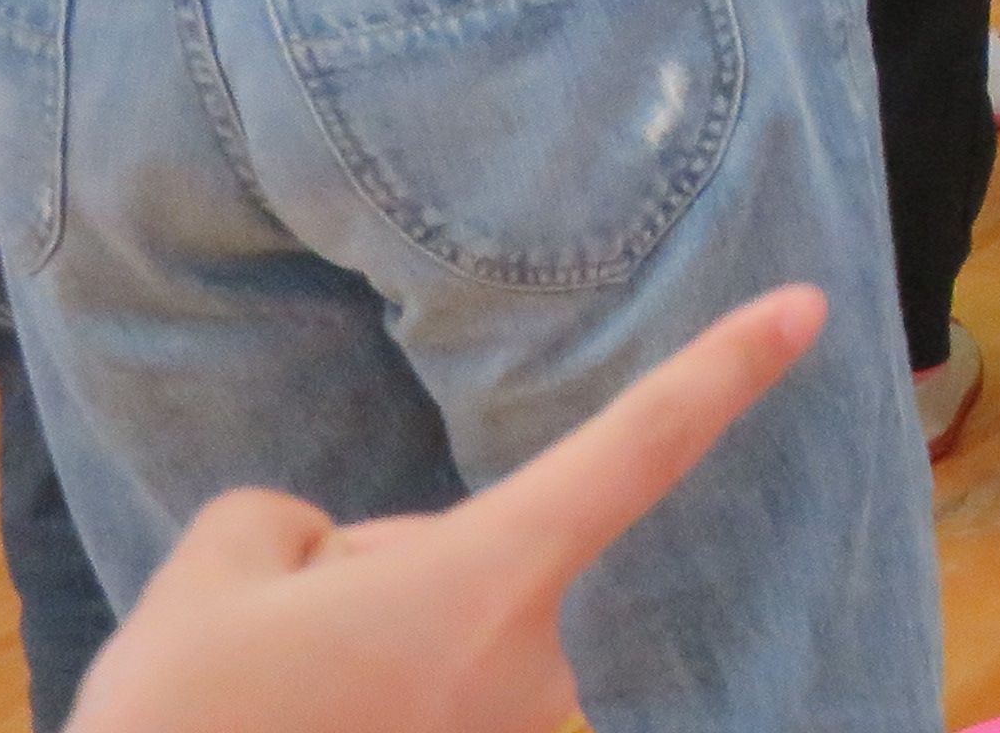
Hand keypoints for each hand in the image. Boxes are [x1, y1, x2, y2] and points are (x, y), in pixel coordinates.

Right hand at [65, 285, 821, 732]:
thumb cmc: (186, 728)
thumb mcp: (215, 573)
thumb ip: (292, 526)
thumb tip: (332, 564)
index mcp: (490, 584)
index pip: (639, 450)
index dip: (723, 372)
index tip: (813, 307)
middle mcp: (532, 676)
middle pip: (468, 567)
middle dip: (378, 587)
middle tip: (270, 660)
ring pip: (436, 656)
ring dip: (363, 671)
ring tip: (271, 714)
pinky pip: (418, 713)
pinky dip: (363, 713)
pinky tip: (300, 724)